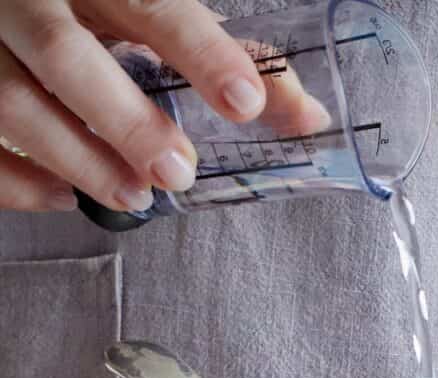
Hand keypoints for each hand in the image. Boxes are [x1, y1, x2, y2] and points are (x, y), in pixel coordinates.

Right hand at [0, 0, 267, 212]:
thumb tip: (308, 117)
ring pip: (10, 100)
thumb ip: (228, 55)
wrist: (17, 1)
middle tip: (179, 172)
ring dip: (77, 158)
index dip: (199, 50)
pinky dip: (18, 181)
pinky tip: (65, 198)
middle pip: (62, 53)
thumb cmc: (98, 7)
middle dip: (126, 121)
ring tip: (135, 196)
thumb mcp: (151, 10)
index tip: (245, 103)